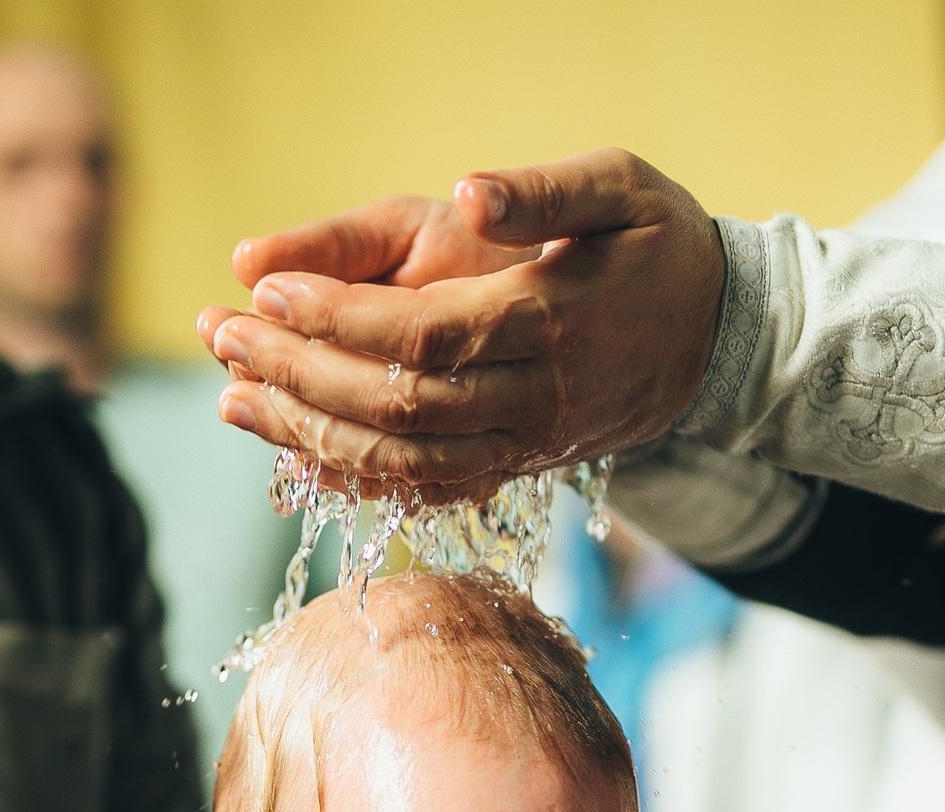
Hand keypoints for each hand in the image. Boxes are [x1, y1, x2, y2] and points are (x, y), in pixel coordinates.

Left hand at [197, 149, 724, 495]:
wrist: (720, 337)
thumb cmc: (661, 246)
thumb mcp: (618, 187)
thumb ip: (540, 189)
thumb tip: (468, 193)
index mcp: (551, 321)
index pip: (424, 337)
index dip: (338, 321)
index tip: (268, 294)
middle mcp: (535, 399)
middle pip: (399, 408)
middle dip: (300, 375)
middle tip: (224, 336)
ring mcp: (524, 445)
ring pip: (401, 464)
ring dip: (306, 434)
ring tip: (232, 394)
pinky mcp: (513, 469)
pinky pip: (419, 491)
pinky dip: (347, 474)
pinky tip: (286, 441)